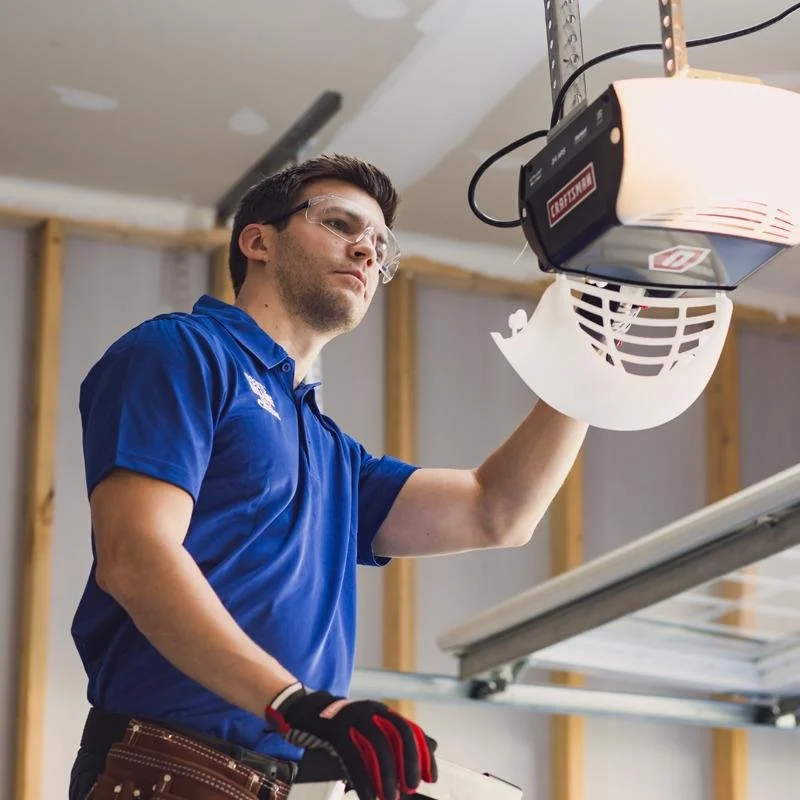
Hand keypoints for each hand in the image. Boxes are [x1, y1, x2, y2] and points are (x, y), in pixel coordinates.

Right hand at [265, 682, 436, 799]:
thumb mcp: (367, 728)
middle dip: (408, 762)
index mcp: (381, 711)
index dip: (423, 754)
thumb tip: (426, 750)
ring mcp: (352, 718)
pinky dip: (363, 780)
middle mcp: (370, 711)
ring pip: (377, 746)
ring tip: (389, 797)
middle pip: (398, 734)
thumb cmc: (339, 727)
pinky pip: (354, 757)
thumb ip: (391, 738)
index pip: (410, 730)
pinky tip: (368, 796)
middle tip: (411, 787)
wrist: (305, 711)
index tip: (431, 777)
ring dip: (386, 776)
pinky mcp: (335, 730)